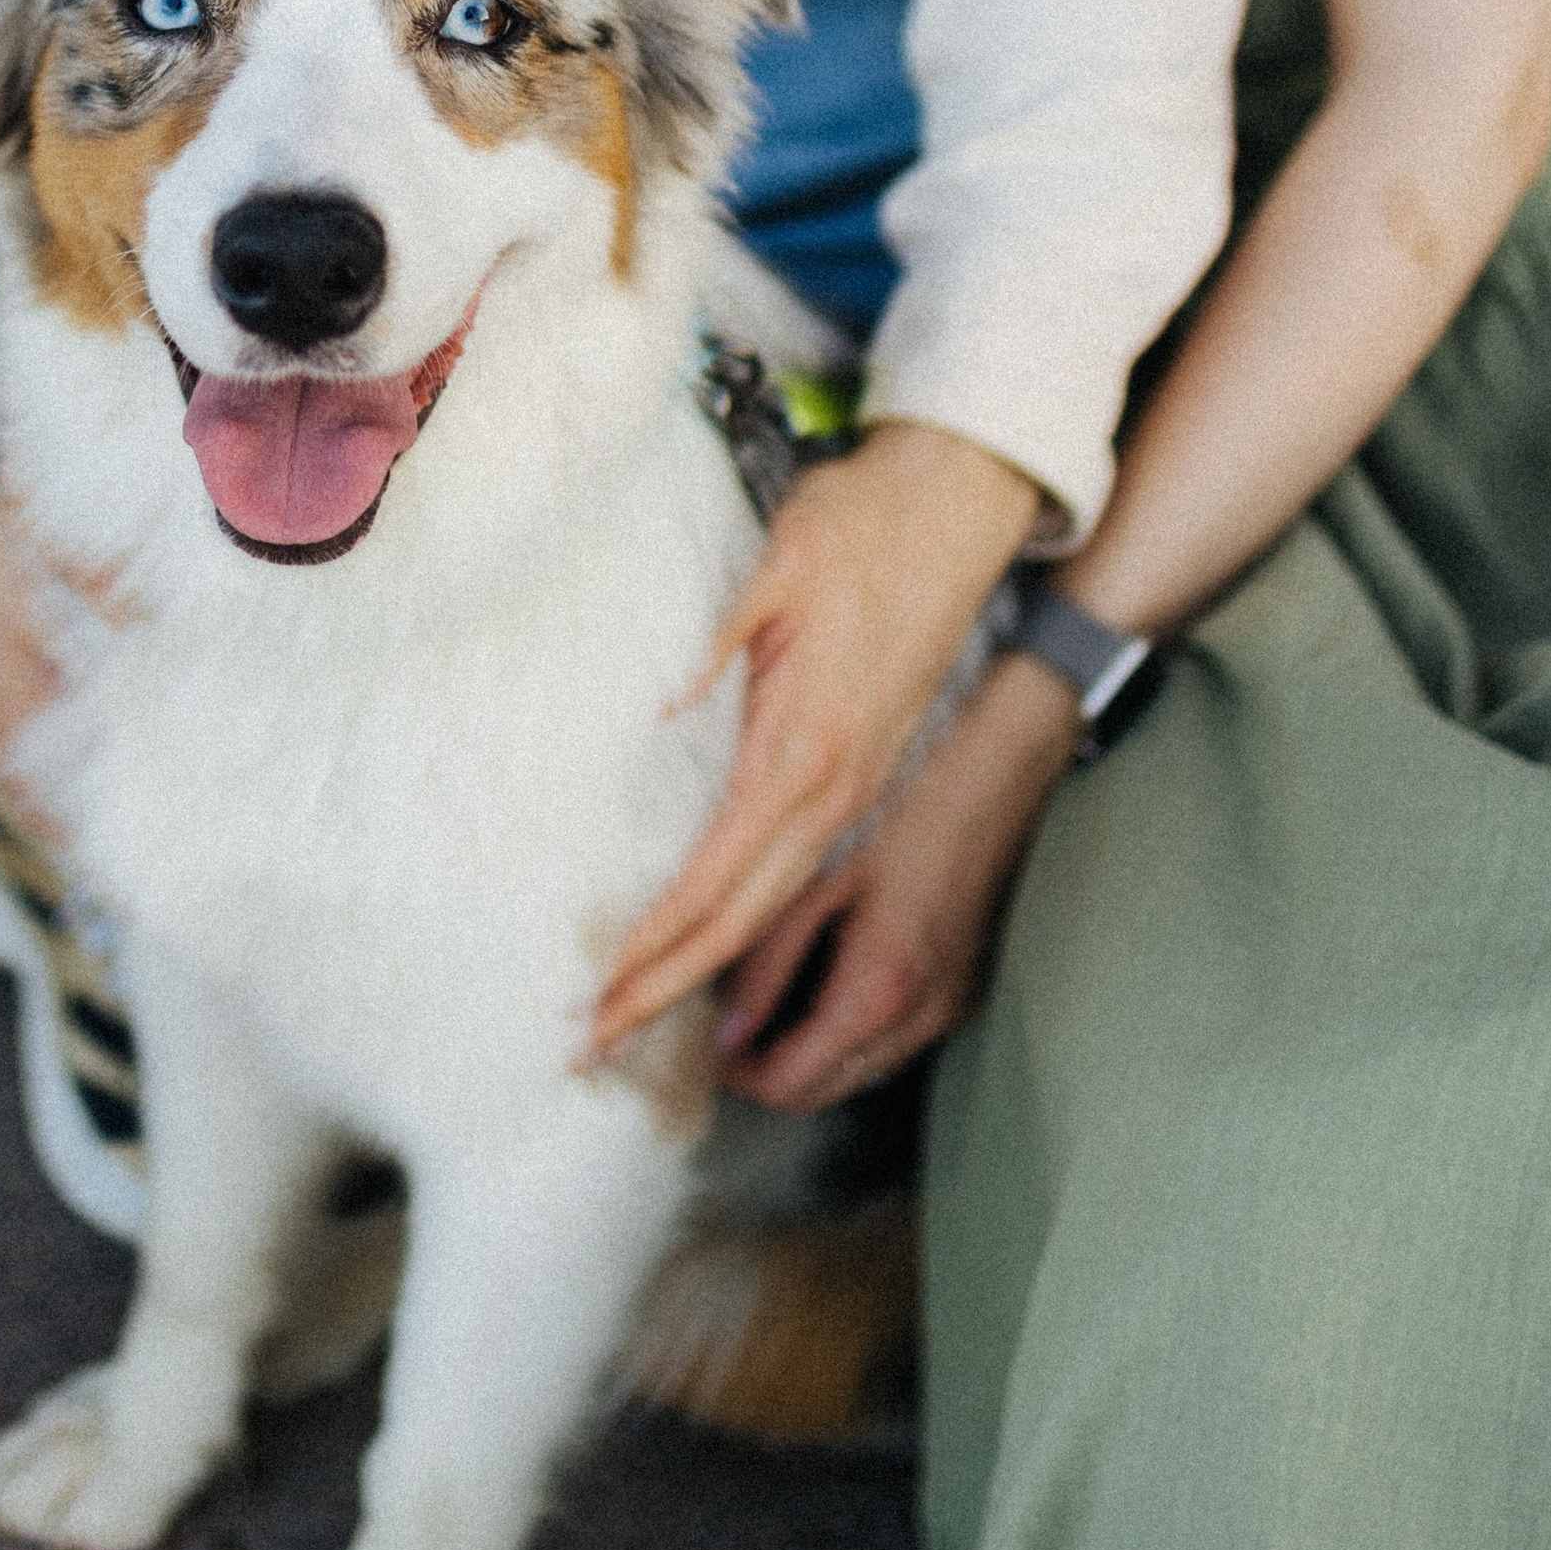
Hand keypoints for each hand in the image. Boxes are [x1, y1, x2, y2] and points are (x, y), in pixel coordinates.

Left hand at [590, 423, 1040, 1057]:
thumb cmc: (865, 525)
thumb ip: (718, 640)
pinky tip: (709, 942)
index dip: (655, 947)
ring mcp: (853, 786)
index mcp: (805, 749)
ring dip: (699, 966)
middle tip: (589, 1041)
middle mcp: (832, 788)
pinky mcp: (861, 773)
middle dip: (663, 987)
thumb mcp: (780, 566)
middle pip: (739, 918)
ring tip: (633, 1009)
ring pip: (770, 905)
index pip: (715, 879)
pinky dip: (744, 922)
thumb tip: (663, 706)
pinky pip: (794, 872)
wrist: (961, 508)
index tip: (599, 995)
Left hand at [714, 649, 1080, 1108]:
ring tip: (768, 987)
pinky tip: (826, 965)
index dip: (735, 1072)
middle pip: (825, 1091)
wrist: (1004, 761)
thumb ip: (764, 959)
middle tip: (726, 1017)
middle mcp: (925, 1015)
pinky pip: (895, 1035)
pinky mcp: (967, 984)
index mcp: (880, 989)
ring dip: (809, 1049)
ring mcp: (953, 1004)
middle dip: (768, 1067)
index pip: (792, 1087)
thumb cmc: (911, 798)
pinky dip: (850, 1023)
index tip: (705, 1039)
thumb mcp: (816, 874)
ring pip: (861, 1069)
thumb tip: (724, 1027)